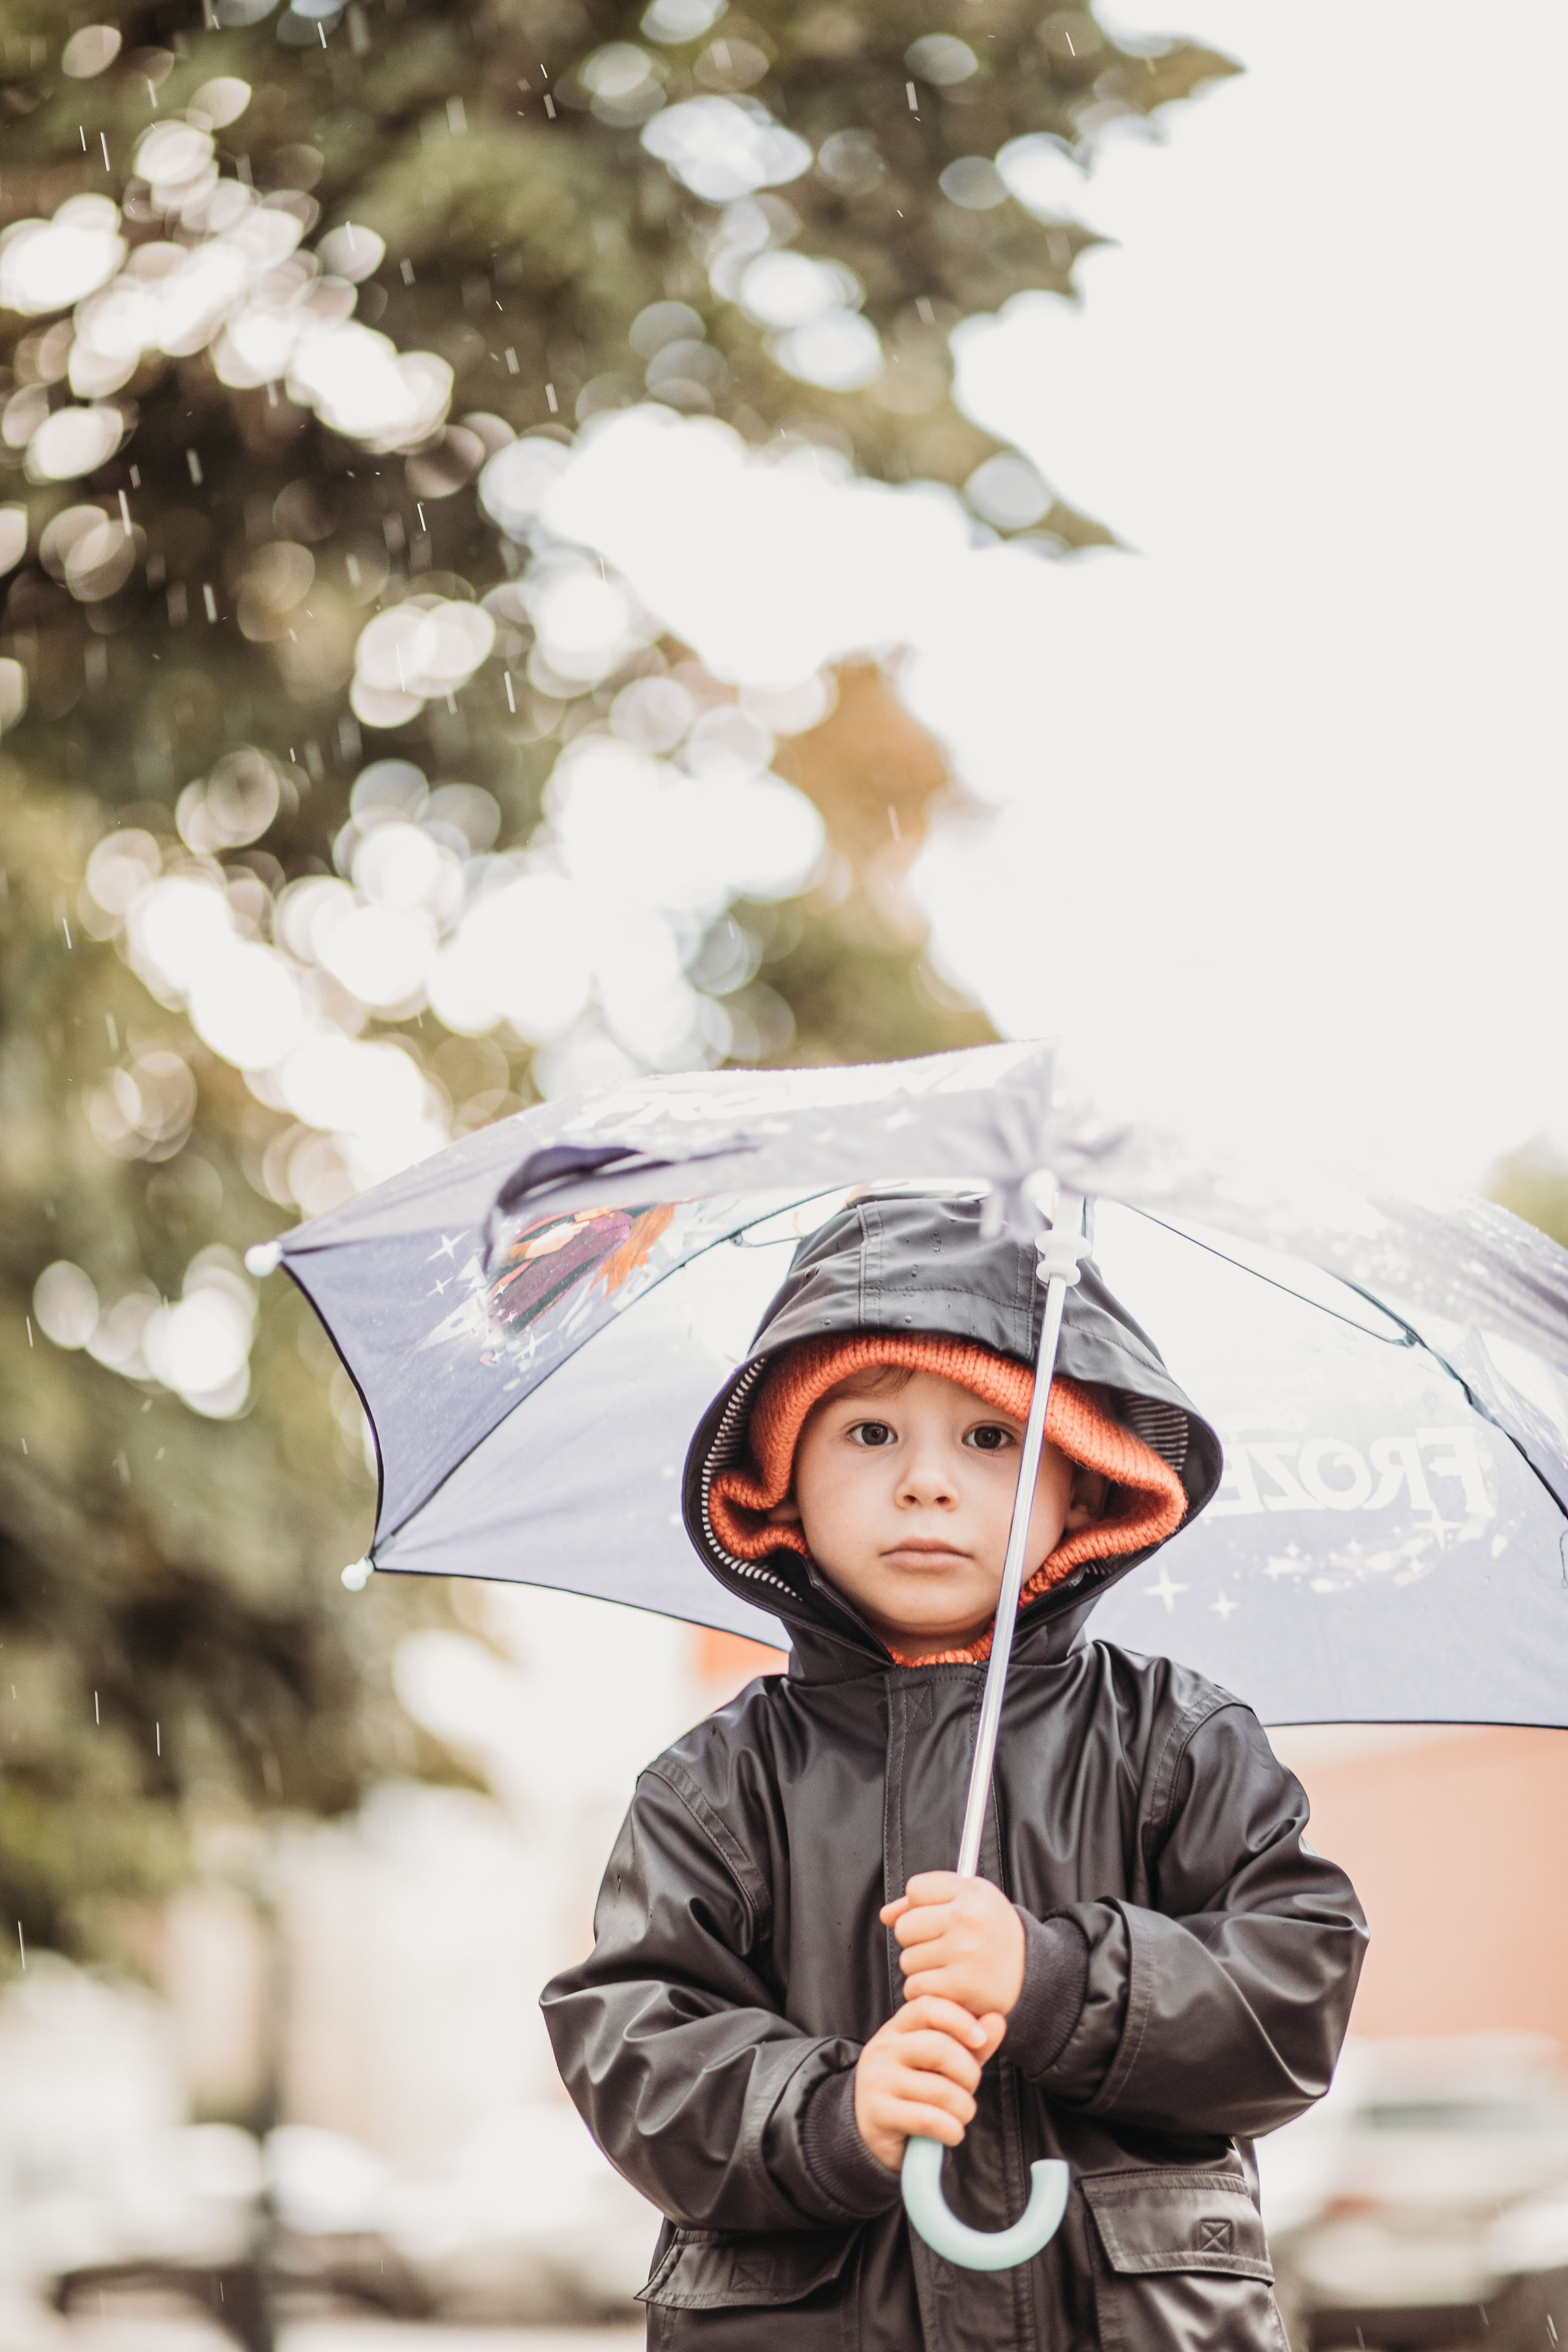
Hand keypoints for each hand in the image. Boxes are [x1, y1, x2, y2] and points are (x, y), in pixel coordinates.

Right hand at [853, 1995, 1007, 2169]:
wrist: (874, 2130)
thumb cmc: (915, 2089)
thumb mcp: (943, 2063)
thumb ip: (971, 2044)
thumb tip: (997, 2020)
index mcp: (898, 2028)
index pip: (928, 2007)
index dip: (959, 2019)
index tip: (980, 2040)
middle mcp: (883, 2048)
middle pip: (939, 2048)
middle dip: (969, 2074)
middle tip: (970, 2090)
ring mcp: (877, 2080)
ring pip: (939, 2090)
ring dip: (964, 2109)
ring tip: (961, 2116)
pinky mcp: (878, 2113)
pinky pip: (929, 2119)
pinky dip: (951, 2130)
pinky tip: (951, 2133)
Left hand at [882, 1871, 1025, 2018]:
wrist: (1032, 1975)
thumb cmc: (995, 1935)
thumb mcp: (972, 1901)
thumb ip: (927, 1900)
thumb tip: (886, 1915)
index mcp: (971, 1893)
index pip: (916, 1889)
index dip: (921, 1906)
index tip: (938, 1917)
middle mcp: (966, 1920)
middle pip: (905, 1926)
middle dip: (916, 1939)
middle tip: (940, 1945)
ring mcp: (963, 1954)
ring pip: (907, 1960)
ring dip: (921, 1968)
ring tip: (947, 1967)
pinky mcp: (960, 1988)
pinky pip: (915, 1987)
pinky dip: (925, 1991)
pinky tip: (946, 1986)